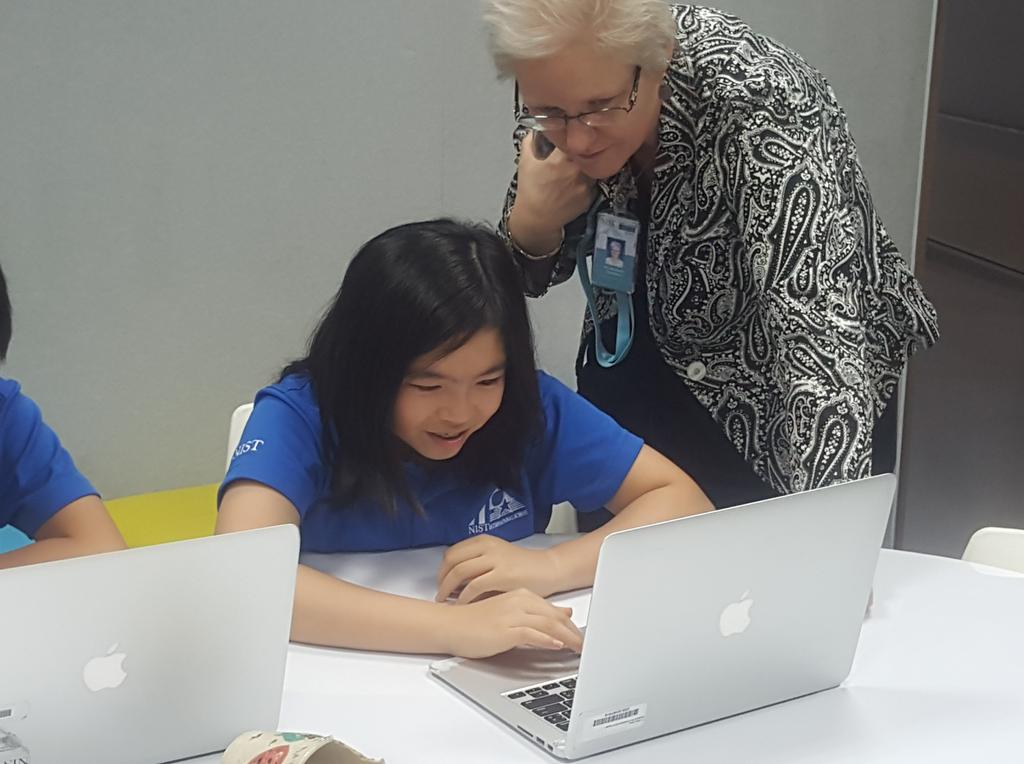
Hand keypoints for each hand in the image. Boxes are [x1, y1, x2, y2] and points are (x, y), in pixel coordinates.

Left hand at [436, 534, 561, 603]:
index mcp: (484, 541)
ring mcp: (494, 560)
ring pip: (459, 571)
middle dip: (441, 579)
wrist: (548, 569)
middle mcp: (487, 547)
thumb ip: (477, 565)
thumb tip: (454, 582)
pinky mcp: (502, 575)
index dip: (442, 569)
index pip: (452, 553)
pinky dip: (464, 597)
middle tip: (440, 594)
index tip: (440, 582)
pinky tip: (462, 605)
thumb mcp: (497, 558)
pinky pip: (474, 586)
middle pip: (452, 561)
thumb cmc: (524, 568)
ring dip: (448, 588)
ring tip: (446, 601)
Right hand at [440, 589, 582, 658]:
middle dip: (574, 633)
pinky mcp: (505, 629)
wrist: (450, 625)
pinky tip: (557, 646)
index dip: (570, 625)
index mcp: (520, 596)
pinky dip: (547, 640)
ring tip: (579, 649)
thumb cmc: (474, 621)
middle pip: (555, 617)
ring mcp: (512, 615)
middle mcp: (519, 602)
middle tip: (586, 645)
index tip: (581, 636)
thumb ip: (533, 614)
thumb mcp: (508, 613)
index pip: (553, 611)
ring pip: (547, 625)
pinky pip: (531, 634)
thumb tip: (560, 615)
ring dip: (567, 638)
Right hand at [507, 132, 595, 253]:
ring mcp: (586, 184)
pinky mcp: (590, 195)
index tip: (571, 135)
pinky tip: (572, 184)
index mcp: (562, 157)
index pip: (576, 136)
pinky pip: (592, 182)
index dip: (574, 134)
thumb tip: (541, 129)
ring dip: (584, 166)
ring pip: (592, 167)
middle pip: (588, 151)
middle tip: (570, 154)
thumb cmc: (530, 191)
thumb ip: (533, 139)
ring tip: (571, 171)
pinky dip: (585, 181)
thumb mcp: (525, 159)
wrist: (537, 218)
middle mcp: (577, 169)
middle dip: (580, 151)